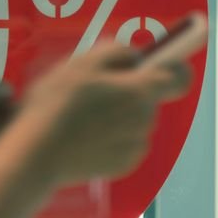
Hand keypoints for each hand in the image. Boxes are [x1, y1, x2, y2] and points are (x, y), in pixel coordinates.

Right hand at [17, 42, 192, 185]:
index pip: (179, 76)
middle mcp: (145, 118)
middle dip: (130, 93)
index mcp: (139, 90)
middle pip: (149, 99)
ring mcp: (136, 146)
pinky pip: (126, 145)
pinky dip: (112, 140)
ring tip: (83, 118)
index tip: (156, 64)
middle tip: (95, 92)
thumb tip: (134, 56)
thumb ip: (115, 51)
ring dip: (119, 117)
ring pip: (136, 122)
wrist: (37, 154)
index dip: (173, 66)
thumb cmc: (56, 103)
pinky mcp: (123, 166)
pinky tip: (85, 138)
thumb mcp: (80, 63)